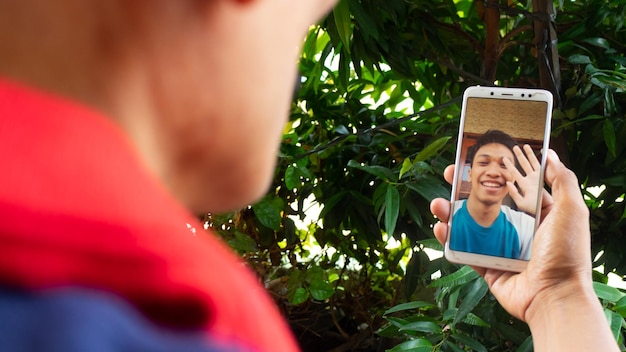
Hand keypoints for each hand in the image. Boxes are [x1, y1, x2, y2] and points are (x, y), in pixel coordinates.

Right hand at [431, 150, 617, 350]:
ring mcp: (500, 248)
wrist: (554, 297)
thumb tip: (549, 154)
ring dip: (450, 212)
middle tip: (450, 174)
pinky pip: (464, 250)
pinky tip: (441, 228)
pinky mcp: (488, 266)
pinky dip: (450, 240)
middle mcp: (518, 229)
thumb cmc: (565, 253)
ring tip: (437, 204)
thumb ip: (562, 180)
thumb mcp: (571, 210)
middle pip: (485, 202)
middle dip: (464, 188)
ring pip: (470, 225)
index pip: (513, 186)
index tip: (478, 159)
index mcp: (538, 215)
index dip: (495, 172)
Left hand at [502, 144, 541, 214]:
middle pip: (523, 164)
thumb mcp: (520, 203)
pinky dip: (539, 159)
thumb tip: (508, 183)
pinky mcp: (544, 178)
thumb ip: (513, 193)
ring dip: (528, 154)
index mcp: (523, 185)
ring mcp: (537, 178)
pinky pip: (541, 166)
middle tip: (514, 147)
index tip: (504, 158)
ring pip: (532, 163)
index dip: (509, 165)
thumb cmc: (534, 209)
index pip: (514, 172)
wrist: (545, 211)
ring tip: (524, 146)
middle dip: (519, 155)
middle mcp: (530, 180)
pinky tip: (538, 151)